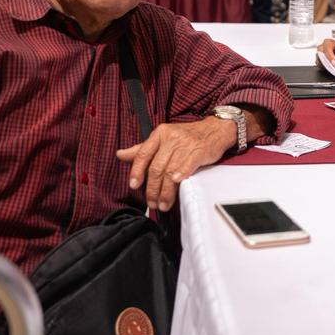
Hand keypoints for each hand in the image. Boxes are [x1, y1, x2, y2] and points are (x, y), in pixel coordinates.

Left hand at [116, 118, 236, 211]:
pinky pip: (186, 165)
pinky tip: (176, 185)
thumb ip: (142, 149)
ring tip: (163, 204)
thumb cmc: (187, 136)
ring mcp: (185, 144)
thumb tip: (120, 154)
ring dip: (165, 191)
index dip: (137, 171)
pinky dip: (180, 176)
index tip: (134, 185)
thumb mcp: (163, 139)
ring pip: (169, 171)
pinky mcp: (199, 151)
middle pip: (156, 167)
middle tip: (152, 203)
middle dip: (152, 189)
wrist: (215, 129)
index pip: (143, 154)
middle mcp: (171, 138)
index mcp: (159, 134)